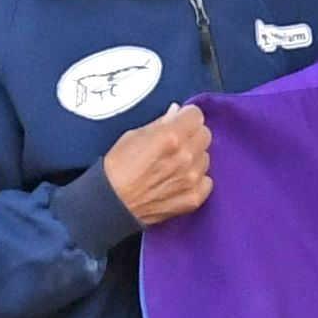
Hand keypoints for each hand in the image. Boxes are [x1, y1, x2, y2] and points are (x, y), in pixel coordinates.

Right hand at [103, 104, 212, 225]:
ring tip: (174, 166)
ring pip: (206, 158)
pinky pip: (206, 181)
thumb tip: (177, 113)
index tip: (180, 122)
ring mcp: (191, 178)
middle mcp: (186, 156)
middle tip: (176, 144)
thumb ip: (161, 123)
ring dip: (194, 158)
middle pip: (205, 135)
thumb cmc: (117, 168)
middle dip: (192, 136)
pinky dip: (196, 180)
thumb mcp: (134, 136)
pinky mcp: (194, 197)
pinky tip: (179, 181)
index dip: (186, 117)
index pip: (196, 115)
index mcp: (170, 136)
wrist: (111, 204)